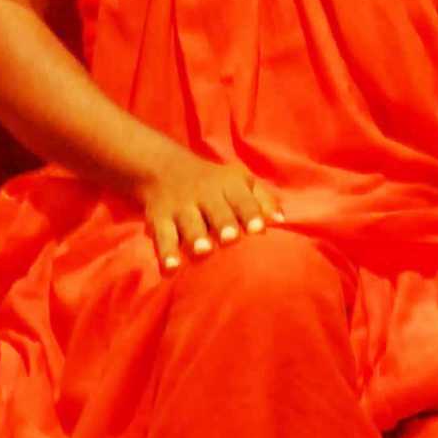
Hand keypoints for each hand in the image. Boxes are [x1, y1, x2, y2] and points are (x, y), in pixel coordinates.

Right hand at [133, 150, 285, 273]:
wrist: (164, 168)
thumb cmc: (213, 184)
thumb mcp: (239, 182)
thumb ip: (262, 200)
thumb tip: (280, 221)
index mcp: (228, 185)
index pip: (242, 198)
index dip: (250, 212)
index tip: (258, 229)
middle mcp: (203, 194)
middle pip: (215, 209)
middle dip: (222, 222)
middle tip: (230, 238)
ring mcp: (180, 207)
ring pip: (188, 222)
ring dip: (195, 236)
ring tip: (202, 251)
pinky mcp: (158, 220)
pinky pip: (162, 236)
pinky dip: (165, 252)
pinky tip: (171, 268)